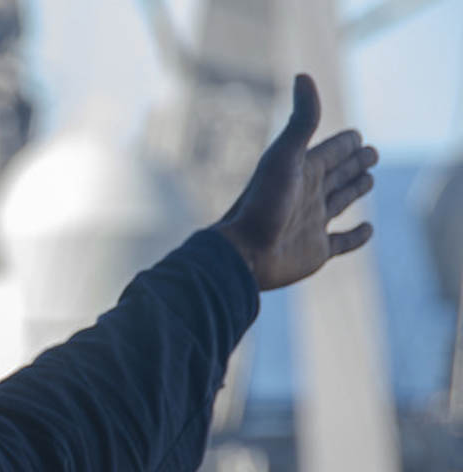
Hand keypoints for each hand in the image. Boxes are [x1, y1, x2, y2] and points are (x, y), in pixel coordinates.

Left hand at [215, 74, 378, 290]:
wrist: (243, 252)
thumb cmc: (261, 203)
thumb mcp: (284, 157)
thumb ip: (301, 121)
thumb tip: (304, 75)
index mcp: (301, 170)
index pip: (331, 150)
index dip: (345, 142)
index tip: (357, 135)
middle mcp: (307, 194)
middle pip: (338, 173)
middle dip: (355, 162)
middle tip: (372, 154)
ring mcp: (312, 223)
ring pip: (341, 201)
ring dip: (355, 190)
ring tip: (369, 179)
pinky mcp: (316, 251)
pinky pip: (343, 242)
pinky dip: (357, 236)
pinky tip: (368, 229)